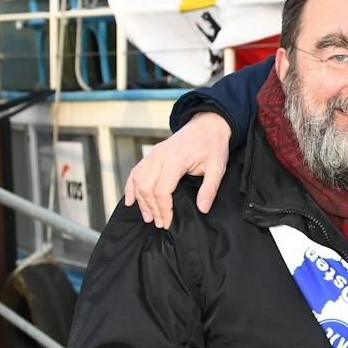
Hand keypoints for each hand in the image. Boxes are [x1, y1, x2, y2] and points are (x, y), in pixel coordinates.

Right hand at [123, 111, 230, 228]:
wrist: (207, 124)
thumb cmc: (213, 145)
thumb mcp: (217, 167)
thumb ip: (209, 189)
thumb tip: (203, 209)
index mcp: (175, 159)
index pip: (161, 190)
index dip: (163, 209)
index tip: (168, 222)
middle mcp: (160, 156)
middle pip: (146, 187)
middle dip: (151, 208)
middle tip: (159, 223)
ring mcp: (153, 154)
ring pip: (138, 181)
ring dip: (140, 201)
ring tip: (148, 217)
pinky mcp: (152, 155)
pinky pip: (135, 172)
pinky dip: (130, 187)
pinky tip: (130, 201)